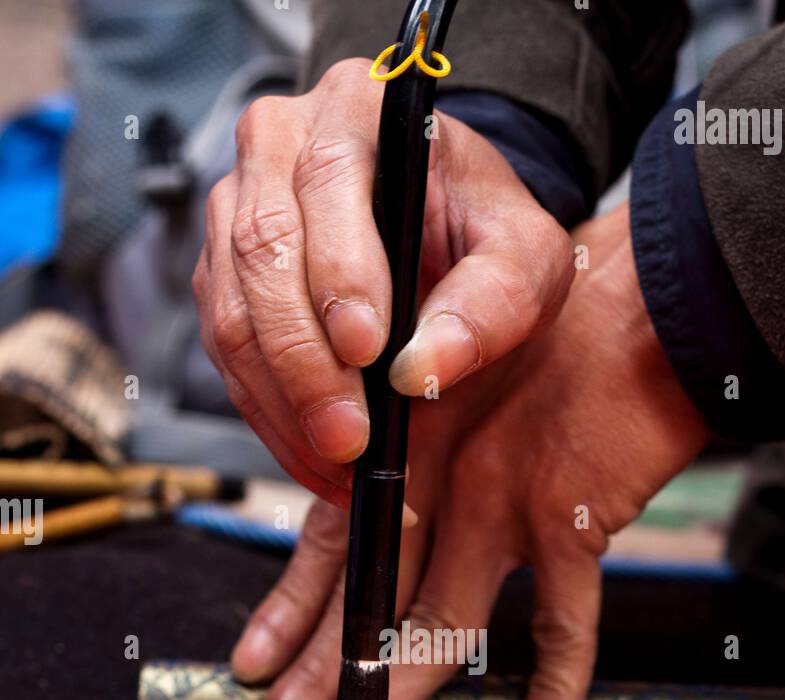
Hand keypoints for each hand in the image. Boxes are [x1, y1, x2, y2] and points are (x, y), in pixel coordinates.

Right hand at [193, 58, 575, 505]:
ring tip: (339, 465)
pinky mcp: (221, 274)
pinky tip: (317, 460)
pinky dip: (271, 417)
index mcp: (356, 110)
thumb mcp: (525, 257)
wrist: (447, 232)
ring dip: (283, 404)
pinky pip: (226, 354)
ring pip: (232, 313)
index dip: (340, 273)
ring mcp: (235, 209)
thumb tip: (421, 371)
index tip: (368, 353)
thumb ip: (494, 302)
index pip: (328, 182)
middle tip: (349, 439)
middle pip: (263, 253)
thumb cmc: (484, 232)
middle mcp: (276, 146)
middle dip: (306, 364)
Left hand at [232, 204, 709, 699]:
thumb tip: (357, 508)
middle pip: (363, 602)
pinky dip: (552, 695)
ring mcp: (502, 508)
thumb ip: (416, 438)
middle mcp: (439, 484)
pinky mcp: (571, 523)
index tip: (248, 666)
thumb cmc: (557, 328)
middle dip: (310, 679)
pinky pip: (564, 631)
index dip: (287, 611)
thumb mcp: (457, 370)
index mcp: (404, 447)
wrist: (640, 298)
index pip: (330, 545)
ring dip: (383, 697)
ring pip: (434, 628)